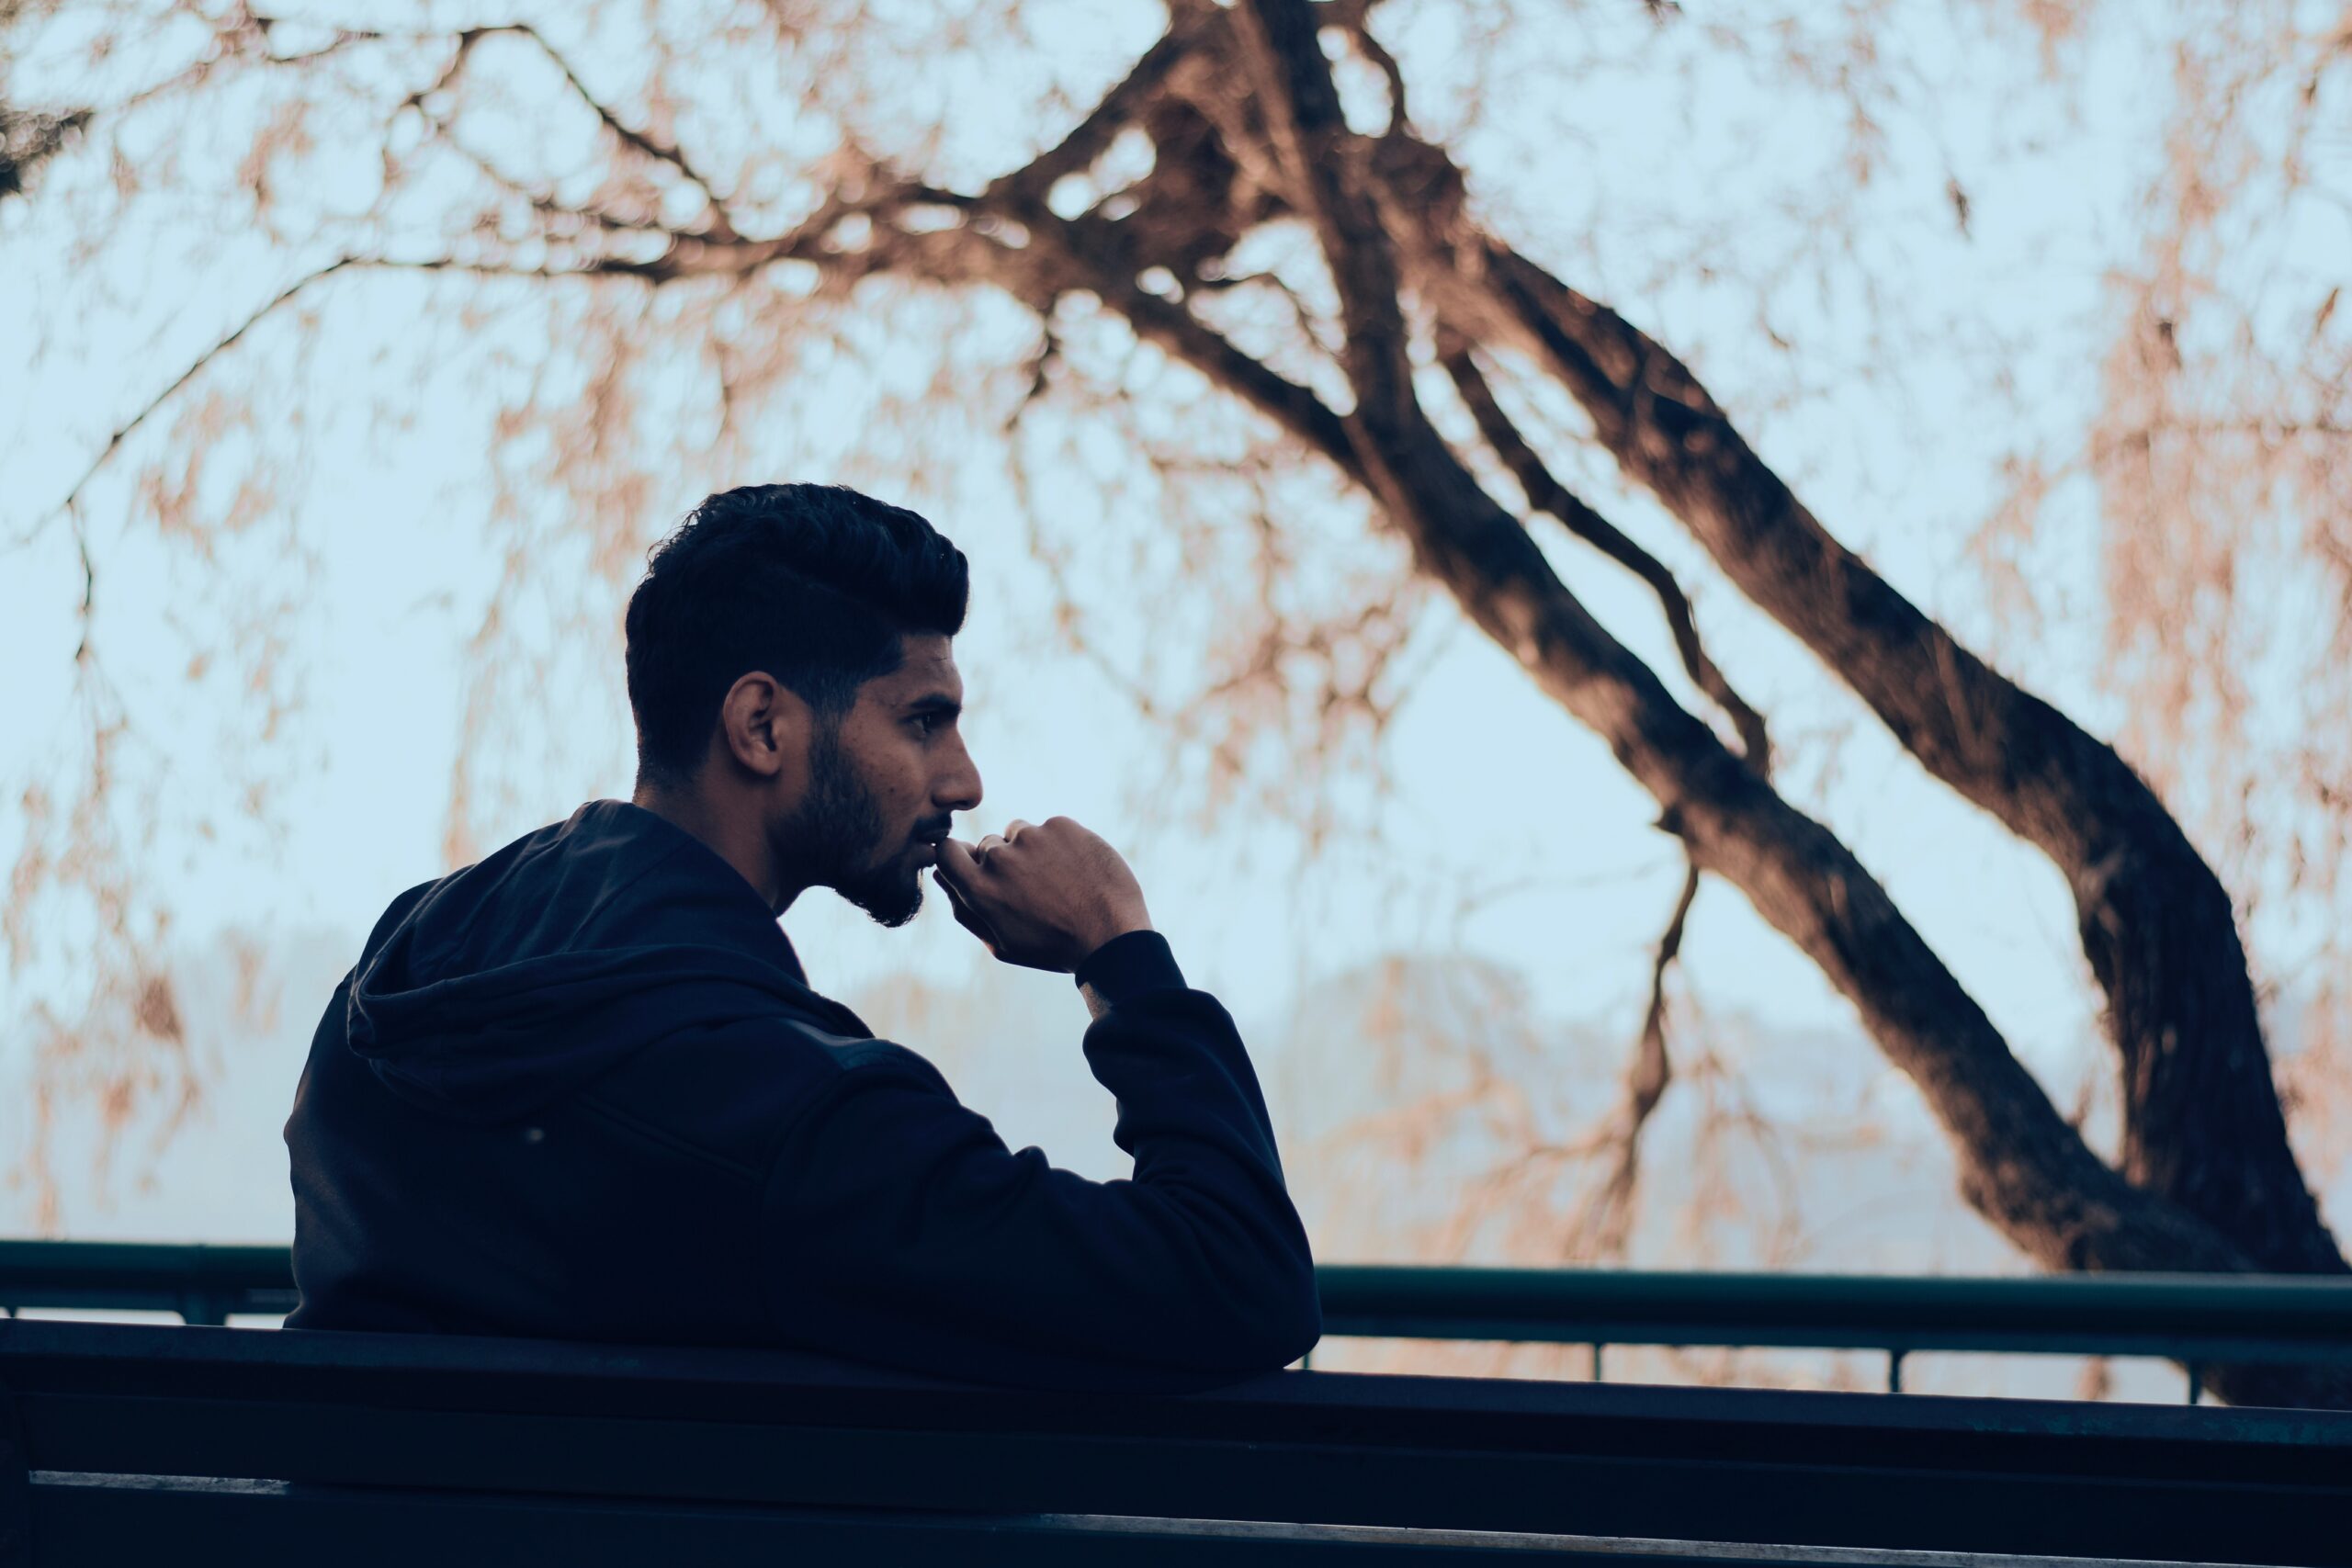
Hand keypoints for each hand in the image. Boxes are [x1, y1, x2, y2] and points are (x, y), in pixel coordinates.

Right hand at [932, 816, 1152, 972]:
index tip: (975, 865)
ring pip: (1019, 832)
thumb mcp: (1001, 942)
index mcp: (979, 889)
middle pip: (987, 845)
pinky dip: (1060, 844)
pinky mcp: (1061, 825)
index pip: (947, 851)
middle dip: (1003, 861)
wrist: (1112, 936)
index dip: (959, 855)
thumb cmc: (1052, 946)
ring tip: (1057, 881)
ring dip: (1030, 849)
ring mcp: (1032, 837)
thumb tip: (940, 875)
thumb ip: (964, 908)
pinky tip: (1076, 870)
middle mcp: (1000, 858)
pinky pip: (1050, 828)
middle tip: (1033, 890)